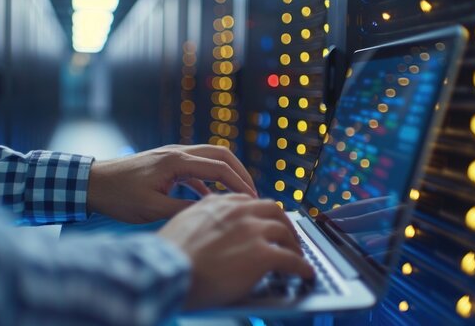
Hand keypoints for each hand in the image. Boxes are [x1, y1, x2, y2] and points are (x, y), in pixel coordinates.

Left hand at [86, 144, 256, 222]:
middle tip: (253, 194)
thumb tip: (212, 214)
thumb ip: (184, 210)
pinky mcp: (165, 163)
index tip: (253, 200)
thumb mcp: (152, 209)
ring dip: (225, 174)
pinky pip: (195, 167)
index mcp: (176, 161)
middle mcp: (177, 152)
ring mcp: (171, 155)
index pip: (219, 168)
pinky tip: (209, 200)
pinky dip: (207, 180)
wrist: (91, 183)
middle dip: (240, 173)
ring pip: (208, 158)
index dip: (240, 184)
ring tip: (237, 196)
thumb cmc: (118, 196)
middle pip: (220, 154)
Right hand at [158, 194, 313, 309]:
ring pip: (285, 231)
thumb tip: (205, 228)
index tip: (263, 222)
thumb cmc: (170, 255)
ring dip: (294, 245)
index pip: (248, 201)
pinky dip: (301, 266)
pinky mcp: (263, 254)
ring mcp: (253, 231)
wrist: (169, 271)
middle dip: (283, 223)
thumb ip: (200, 219)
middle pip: (272, 210)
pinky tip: (305, 273)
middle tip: (287, 236)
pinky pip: (291, 259)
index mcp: (218, 203)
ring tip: (297, 256)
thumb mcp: (181, 223)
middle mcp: (239, 212)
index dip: (259, 213)